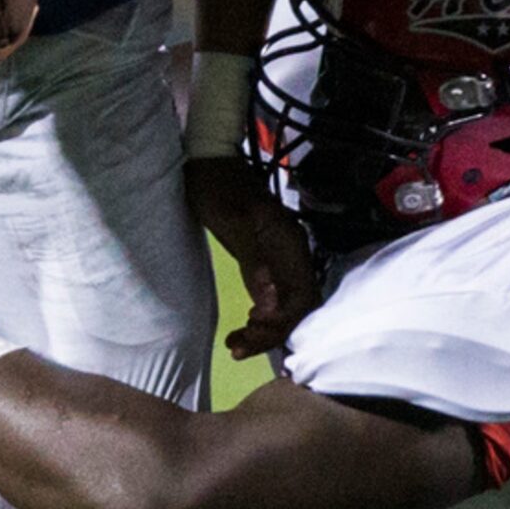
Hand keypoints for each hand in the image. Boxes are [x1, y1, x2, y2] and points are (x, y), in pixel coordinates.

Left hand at [184, 156, 320, 358]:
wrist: (209, 160)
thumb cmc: (216, 189)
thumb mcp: (232, 222)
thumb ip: (254, 262)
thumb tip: (271, 305)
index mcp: (289, 245)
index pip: (300, 299)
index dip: (279, 325)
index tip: (248, 338)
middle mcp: (292, 253)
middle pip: (297, 306)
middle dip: (272, 333)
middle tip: (237, 348)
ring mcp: (281, 256)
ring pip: (287, 303)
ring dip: (267, 328)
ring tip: (237, 342)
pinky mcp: (268, 258)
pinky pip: (276, 295)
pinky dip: (264, 316)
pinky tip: (248, 323)